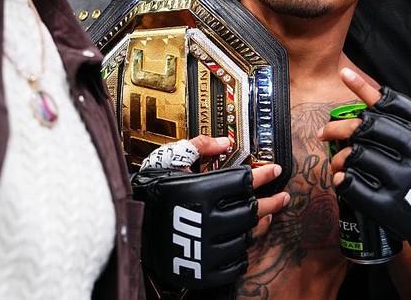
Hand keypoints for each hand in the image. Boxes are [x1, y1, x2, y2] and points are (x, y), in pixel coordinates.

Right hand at [132, 136, 288, 288]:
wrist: (128, 228)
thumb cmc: (150, 191)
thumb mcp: (170, 159)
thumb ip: (199, 146)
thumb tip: (225, 141)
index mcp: (199, 191)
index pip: (244, 180)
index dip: (264, 174)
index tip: (275, 170)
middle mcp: (206, 220)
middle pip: (252, 210)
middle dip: (271, 201)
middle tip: (282, 196)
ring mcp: (206, 248)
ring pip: (247, 236)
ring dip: (260, 224)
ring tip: (267, 215)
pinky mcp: (204, 270)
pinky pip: (236, 263)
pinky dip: (244, 251)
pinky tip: (245, 240)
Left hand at [318, 68, 410, 274]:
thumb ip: (394, 108)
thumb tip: (349, 76)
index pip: (387, 102)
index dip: (360, 87)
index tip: (342, 77)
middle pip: (365, 127)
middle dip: (337, 127)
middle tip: (323, 132)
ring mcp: (405, 180)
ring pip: (356, 155)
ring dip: (339, 156)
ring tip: (337, 159)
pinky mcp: (392, 206)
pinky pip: (353, 185)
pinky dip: (341, 179)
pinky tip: (341, 177)